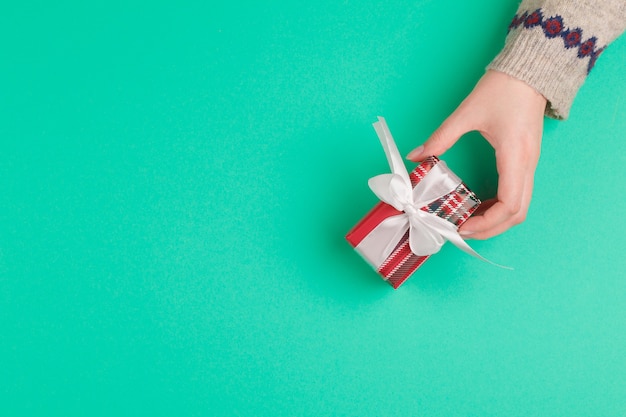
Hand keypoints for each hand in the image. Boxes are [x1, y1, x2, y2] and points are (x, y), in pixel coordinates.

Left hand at [406, 70, 546, 238]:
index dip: (487, 223)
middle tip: (462, 231)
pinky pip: (518, 193)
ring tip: (469, 221)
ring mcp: (530, 163)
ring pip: (521, 205)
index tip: (463, 227)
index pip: (509, 204)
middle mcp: (527, 164)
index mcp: (515, 156)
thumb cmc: (503, 89)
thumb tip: (415, 156)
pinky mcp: (526, 160)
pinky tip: (480, 205)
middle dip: (492, 228)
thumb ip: (441, 137)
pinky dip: (500, 206)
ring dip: (497, 219)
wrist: (530, 69)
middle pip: (518, 212)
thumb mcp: (467, 113)